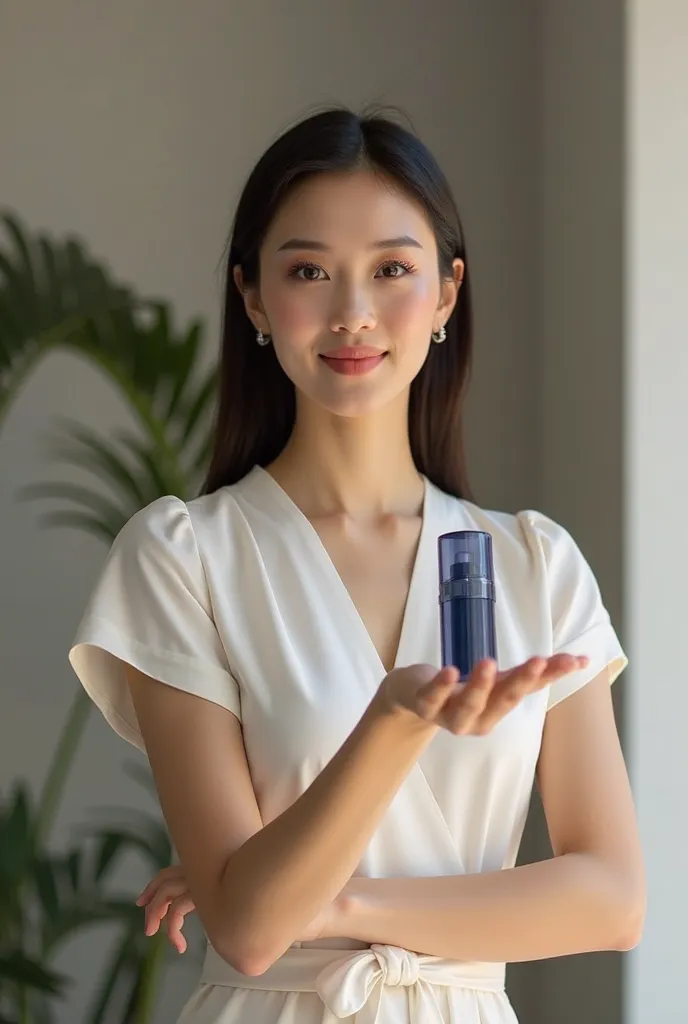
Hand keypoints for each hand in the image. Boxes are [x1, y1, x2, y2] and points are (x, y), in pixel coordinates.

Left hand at [136, 866, 343, 949]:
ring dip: (157, 914)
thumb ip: (238, 895)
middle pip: (166, 878)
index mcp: (210, 865)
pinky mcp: (205, 893)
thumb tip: (237, 908)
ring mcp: (203, 879)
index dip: (159, 883)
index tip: (146, 898)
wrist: (281, 886)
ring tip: (155, 935)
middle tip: (146, 920)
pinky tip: (182, 946)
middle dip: (151, 897)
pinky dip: (173, 930)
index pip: (177, 870)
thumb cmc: (270, 891)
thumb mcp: (249, 893)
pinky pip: (178, 912)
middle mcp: (203, 869)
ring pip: (168, 894)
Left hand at [377, 654, 588, 736]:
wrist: (414, 698)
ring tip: (489, 662)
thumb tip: (584, 660)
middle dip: (521, 681)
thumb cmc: (465, 688)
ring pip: (468, 706)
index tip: (573, 660)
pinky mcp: (424, 705)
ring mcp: (450, 715)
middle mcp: (479, 718)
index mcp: (500, 709)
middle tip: (539, 661)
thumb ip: (537, 673)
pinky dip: (441, 685)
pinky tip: (450, 671)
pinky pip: (433, 697)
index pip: (529, 689)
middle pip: (503, 701)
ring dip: (480, 685)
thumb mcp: (500, 679)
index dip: (551, 675)